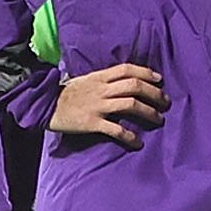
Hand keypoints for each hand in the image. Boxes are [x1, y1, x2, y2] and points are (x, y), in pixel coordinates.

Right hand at [49, 62, 166, 149]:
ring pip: (130, 104)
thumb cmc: (67, 94)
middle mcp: (101, 89)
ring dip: (148, 112)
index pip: (127, 69)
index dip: (146, 72)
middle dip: (154, 93)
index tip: (159, 79)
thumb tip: (124, 82)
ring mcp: (98, 106)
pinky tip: (137, 141)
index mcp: (99, 77)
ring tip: (158, 119)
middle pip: (134, 86)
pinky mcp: (92, 123)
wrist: (45, 106)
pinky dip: (129, 136)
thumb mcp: (86, 80)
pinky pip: (115, 129)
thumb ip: (104, 80)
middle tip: (165, 102)